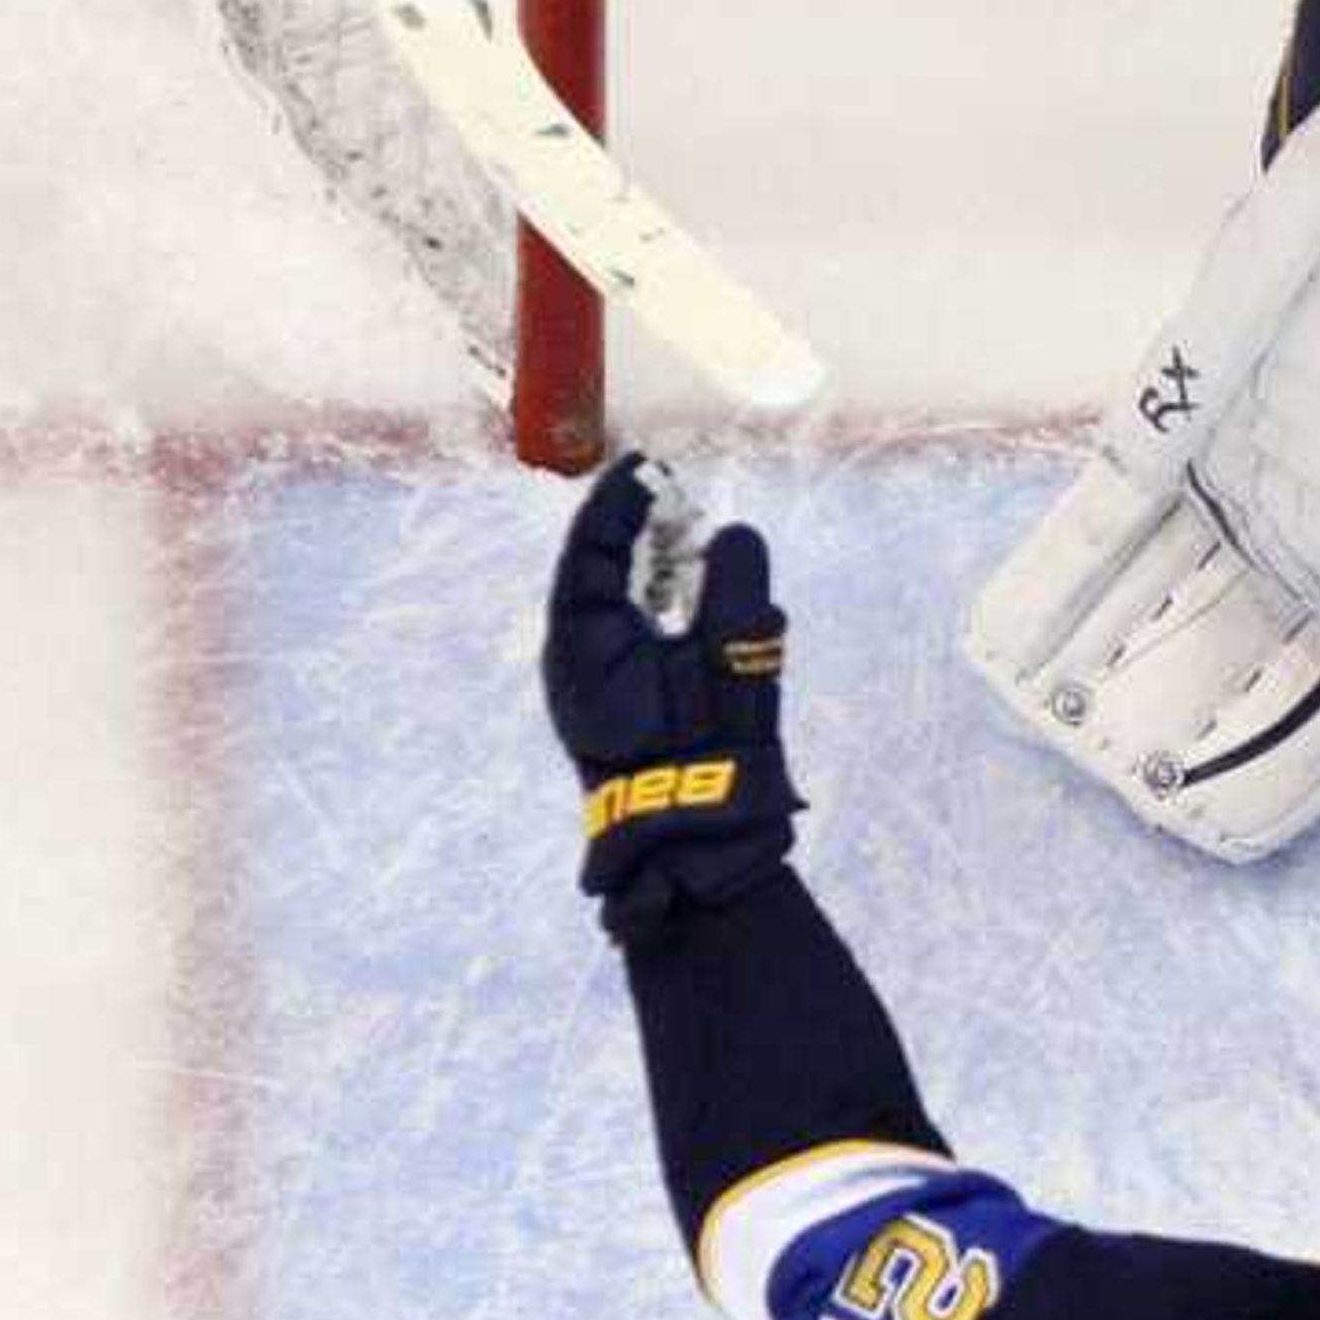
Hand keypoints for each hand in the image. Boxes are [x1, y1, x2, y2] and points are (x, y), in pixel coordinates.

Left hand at [543, 456, 801, 944]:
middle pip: (600, 575)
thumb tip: (738, 536)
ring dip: (655, 574)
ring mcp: (602, 691)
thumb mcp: (729, 663)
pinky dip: (666, 613)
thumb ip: (734, 595)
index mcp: (582, 643)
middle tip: (674, 498)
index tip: (647, 466)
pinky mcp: (630, 715)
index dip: (617, 504)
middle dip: (637, 534)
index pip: (590, 552)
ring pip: (619, 609)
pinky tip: (699, 606)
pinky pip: (640, 642)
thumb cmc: (702, 758)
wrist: (692, 852)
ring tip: (693, 543)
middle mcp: (581, 663)